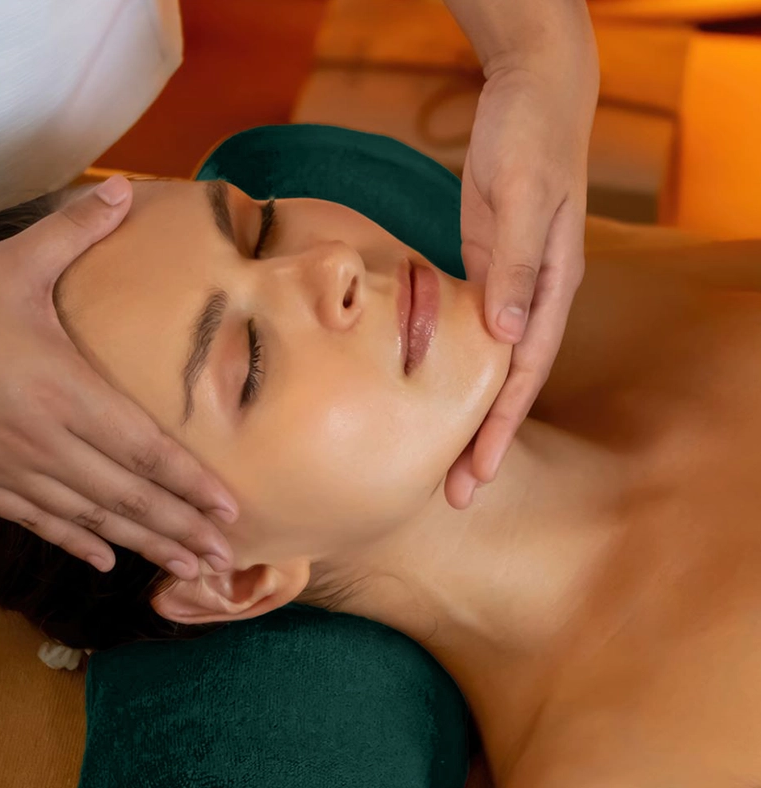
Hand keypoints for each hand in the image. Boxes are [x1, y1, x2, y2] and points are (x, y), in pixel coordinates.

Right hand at [0, 176, 237, 578]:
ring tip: (183, 570)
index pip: (147, 449)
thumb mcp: (14, 260)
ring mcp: (8, 470)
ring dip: (141, 546)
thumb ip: (75, 229)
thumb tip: (123, 188)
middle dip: (181, 529)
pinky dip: (76, 544)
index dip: (192, 484)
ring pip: (90, 519)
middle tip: (223, 559)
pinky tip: (106, 563)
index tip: (230, 511)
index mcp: (65, 389)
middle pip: (128, 496)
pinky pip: (38, 524)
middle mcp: (44, 440)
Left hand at [444, 53, 598, 508]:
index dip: (501, 426)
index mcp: (549, 288)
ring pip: (489, 371)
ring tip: (446, 468)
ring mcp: (507, 290)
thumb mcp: (521, 197)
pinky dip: (453, 378)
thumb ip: (512, 264)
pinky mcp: (482, 275)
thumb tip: (506, 333)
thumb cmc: (530, 139)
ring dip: (469, 420)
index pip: (524, 372)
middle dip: (486, 442)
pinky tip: (431, 403)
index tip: (480, 472)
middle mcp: (532, 300)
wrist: (530, 97)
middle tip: (459, 496)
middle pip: (509, 386)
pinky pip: (470, 340)